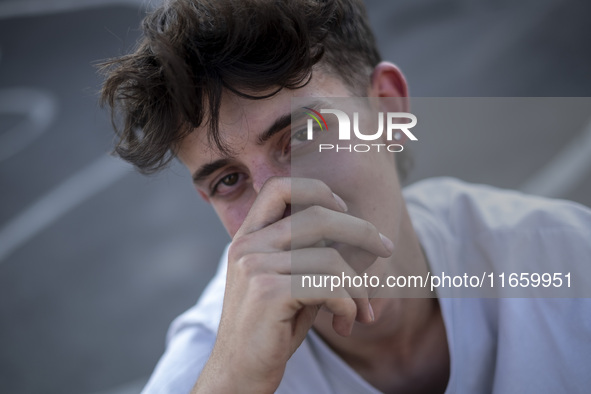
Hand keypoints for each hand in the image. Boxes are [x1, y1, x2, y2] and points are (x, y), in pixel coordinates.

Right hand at [193, 177, 393, 392]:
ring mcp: (254, 267)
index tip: (344, 209)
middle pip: (318, 216)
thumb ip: (316, 256)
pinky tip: (345, 323)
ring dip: (359, 287)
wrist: (239, 373)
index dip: (316, 189)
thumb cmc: (273, 328)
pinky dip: (349, 305)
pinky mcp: (267, 293)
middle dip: (361, 231)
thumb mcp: (294, 283)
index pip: (279, 186)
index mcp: (248, 237)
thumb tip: (369, 240)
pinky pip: (329, 287)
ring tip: (360, 311)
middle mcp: (247, 246)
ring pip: (331, 258)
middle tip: (385, 248)